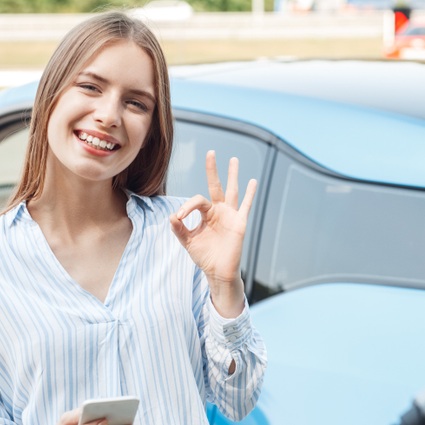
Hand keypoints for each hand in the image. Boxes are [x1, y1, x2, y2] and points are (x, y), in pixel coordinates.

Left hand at [169, 150, 256, 317]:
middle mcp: (219, 211)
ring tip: (234, 160)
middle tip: (211, 152)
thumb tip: (172, 215)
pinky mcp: (240, 222)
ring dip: (233, 175)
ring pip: (232, 191)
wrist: (218, 271)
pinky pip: (246, 206)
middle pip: (216, 186)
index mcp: (206, 213)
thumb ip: (179, 229)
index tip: (180, 216)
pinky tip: (252, 182)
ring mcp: (231, 215)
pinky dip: (250, 194)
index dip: (187, 206)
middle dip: (213, 170)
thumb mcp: (188, 241)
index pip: (197, 201)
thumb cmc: (204, 256)